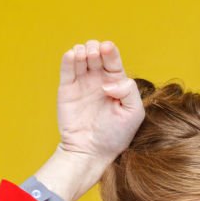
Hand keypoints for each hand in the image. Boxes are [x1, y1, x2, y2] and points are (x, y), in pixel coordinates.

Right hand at [56, 40, 144, 164]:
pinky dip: (68, 58)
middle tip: (94, 56)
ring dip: (82, 50)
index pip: (113, 60)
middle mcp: (99, 80)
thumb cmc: (115, 136)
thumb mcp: (133, 113)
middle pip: (96, 53)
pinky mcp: (66, 89)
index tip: (107, 48)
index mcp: (116, 83)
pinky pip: (66, 68)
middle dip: (95, 48)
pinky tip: (72, 55)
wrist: (90, 152)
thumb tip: (108, 82)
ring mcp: (81, 83)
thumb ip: (129, 91)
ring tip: (84, 57)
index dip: (110, 51)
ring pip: (80, 56)